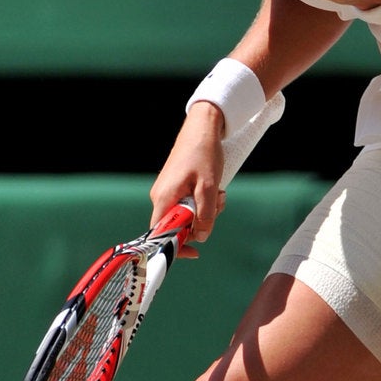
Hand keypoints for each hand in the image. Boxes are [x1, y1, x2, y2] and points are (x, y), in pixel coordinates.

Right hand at [152, 102, 226, 256]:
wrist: (201, 128)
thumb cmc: (203, 154)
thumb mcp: (208, 187)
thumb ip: (205, 215)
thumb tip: (201, 237)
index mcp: (164, 198)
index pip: (161, 233)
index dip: (176, 246)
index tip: (194, 252)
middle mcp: (160, 197)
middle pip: (177, 225)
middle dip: (200, 222)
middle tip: (218, 206)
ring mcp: (167, 192)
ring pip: (186, 214)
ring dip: (205, 210)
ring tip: (219, 194)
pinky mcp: (175, 187)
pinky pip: (187, 203)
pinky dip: (202, 201)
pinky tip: (214, 190)